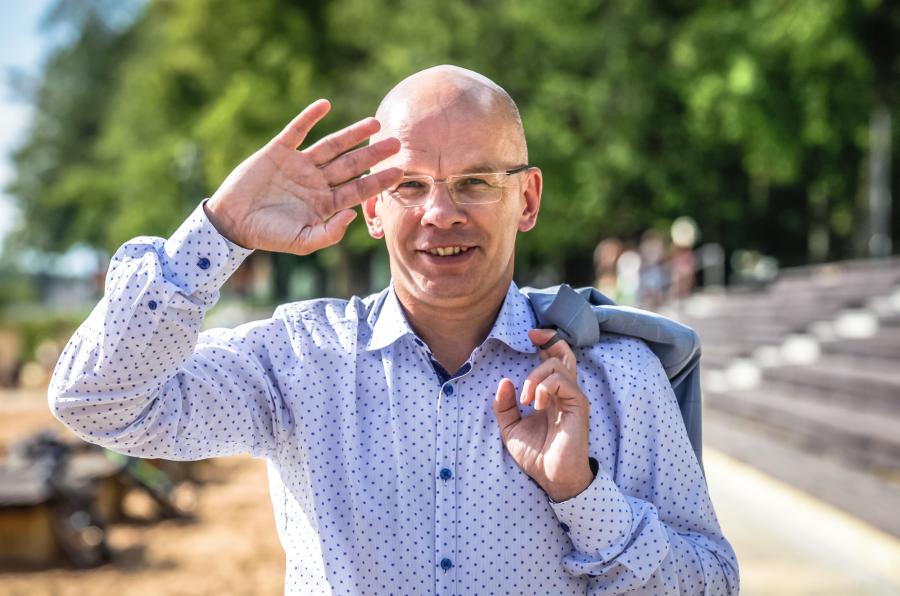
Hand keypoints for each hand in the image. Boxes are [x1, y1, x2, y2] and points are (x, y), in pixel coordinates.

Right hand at [205, 99, 401, 254]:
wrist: (233, 223)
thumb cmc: (269, 235)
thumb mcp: (302, 241)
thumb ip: (330, 232)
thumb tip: (353, 214)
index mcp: (325, 202)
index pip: (358, 189)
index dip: (379, 180)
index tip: (400, 172)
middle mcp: (316, 181)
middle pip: (351, 164)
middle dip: (373, 154)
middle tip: (397, 142)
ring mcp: (299, 164)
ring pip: (331, 145)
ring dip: (352, 134)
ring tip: (374, 123)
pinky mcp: (278, 151)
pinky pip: (297, 131)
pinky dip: (309, 117)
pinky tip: (325, 105)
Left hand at [492, 329, 593, 501]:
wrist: (552, 479)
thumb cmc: (536, 455)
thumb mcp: (510, 429)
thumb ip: (504, 406)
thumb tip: (504, 381)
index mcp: (550, 394)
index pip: (552, 359)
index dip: (544, 342)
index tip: (529, 336)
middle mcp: (563, 392)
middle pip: (564, 352)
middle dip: (548, 339)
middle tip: (531, 338)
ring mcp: (573, 398)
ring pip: (559, 365)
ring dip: (536, 376)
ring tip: (526, 398)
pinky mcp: (579, 406)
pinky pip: (564, 382)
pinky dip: (545, 388)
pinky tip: (536, 404)